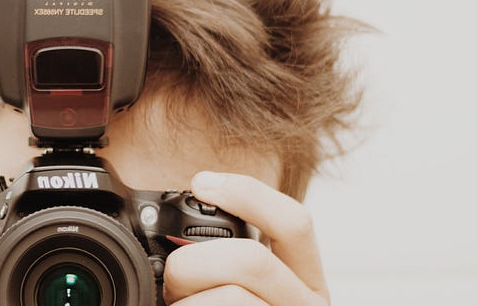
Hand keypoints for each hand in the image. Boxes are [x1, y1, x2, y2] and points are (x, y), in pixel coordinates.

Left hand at [162, 171, 329, 304]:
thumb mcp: (240, 288)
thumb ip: (228, 258)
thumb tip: (186, 210)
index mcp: (305, 283)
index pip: (295, 223)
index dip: (248, 194)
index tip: (201, 181)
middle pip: (251, 261)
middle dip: (193, 264)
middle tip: (171, 281)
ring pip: (232, 298)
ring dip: (185, 302)